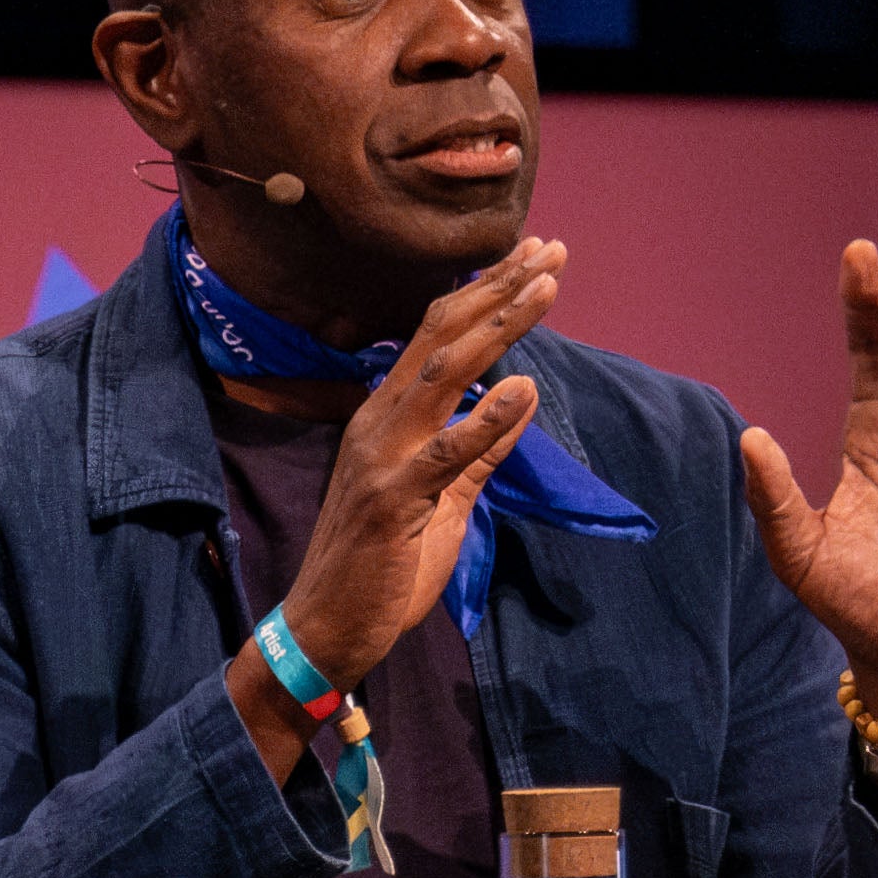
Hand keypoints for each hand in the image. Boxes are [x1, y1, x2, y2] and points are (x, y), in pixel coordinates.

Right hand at [279, 239, 563, 685]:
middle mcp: (379, 421)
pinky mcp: (393, 499)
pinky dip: (484, 418)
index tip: (535, 260)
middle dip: (500, 289)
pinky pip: (443, 451)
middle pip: (444, 337)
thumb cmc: (384, 568)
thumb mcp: (446, 499)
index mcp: (388, 416)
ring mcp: (382, 456)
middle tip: (549, 248)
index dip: (488, 295)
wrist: (327, 628)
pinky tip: (521, 387)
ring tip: (545, 287)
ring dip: (499, 326)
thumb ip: (482, 451)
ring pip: (444, 373)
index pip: (440, 338)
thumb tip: (522, 394)